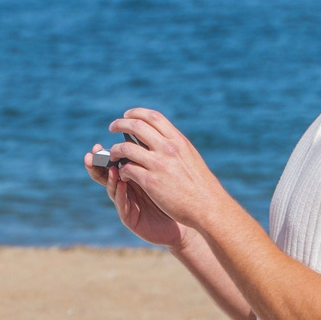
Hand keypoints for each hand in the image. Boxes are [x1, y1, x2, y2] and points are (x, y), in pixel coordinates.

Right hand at [87, 145, 185, 248]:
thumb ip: (150, 156)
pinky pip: (122, 204)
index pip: (114, 161)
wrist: (184, 218)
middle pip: (105, 174)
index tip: (100, 141)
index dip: (105, 152)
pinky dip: (121, 193)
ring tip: (111, 168)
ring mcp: (126, 202)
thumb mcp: (162, 171)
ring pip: (111, 188)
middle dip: (97, 165)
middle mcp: (125, 188)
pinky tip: (121, 184)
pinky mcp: (129, 217)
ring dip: (109, 178)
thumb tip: (145, 130)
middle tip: (91, 155)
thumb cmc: (175, 193)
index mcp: (131, 174)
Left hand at [99, 109, 233, 233]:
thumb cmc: (200, 185)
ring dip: (116, 150)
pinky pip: (128, 169)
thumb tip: (161, 137)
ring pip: (126, 148)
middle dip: (120, 124)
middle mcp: (168, 148)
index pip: (153, 117)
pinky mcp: (151, 182)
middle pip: (136, 126)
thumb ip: (175, 146)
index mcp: (178, 141)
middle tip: (112, 127)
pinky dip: (122, 170)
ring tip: (113, 154)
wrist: (208, 206)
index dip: (136, 113)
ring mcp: (159, 164)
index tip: (127, 115)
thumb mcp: (190, 157)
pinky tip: (124, 175)